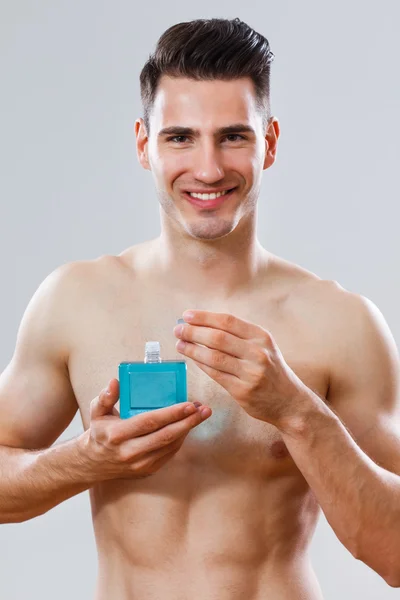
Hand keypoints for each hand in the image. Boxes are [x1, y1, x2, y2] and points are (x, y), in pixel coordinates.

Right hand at [80, 379, 211, 480]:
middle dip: (188, 422)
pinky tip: (188, 427)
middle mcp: (129, 452)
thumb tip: (115, 382)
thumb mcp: (96, 412)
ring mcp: (139, 464)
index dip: (171, 413)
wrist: (92, 463)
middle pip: (165, 436)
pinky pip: (169, 454)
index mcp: (117, 435)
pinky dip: (180, 440)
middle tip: (204, 409)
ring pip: (170, 446)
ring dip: (188, 430)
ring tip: (201, 415)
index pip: (149, 422)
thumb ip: (106, 396)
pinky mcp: (147, 470)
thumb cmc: (98, 432)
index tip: (189, 404)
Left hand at [173, 310, 308, 430]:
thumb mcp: (263, 346)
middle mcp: (257, 353)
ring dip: (192, 349)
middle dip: (193, 332)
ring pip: (213, 357)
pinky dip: (201, 364)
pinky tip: (192, 358)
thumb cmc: (271, 370)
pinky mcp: (243, 391)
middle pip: (217, 338)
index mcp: (261, 337)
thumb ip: (239, 335)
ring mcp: (250, 373)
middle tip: (177, 330)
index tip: (186, 315)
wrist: (289, 401)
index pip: (227, 321)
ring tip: (179, 344)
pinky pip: (215, 375)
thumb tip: (204, 324)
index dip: (204, 317)